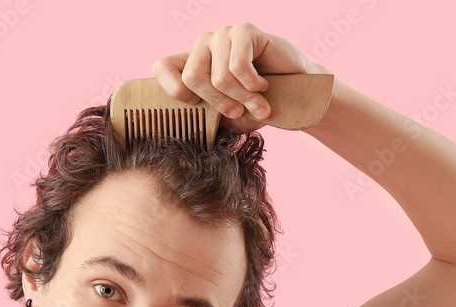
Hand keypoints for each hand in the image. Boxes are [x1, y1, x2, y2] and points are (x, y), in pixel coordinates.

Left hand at [152, 23, 328, 133]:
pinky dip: (252, 85)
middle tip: (239, 112)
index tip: (196, 106)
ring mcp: (222, 35)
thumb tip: (180, 126)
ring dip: (243, 98)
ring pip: (219, 76)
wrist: (293, 95)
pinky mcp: (243, 30)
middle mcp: (202, 45)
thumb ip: (201, 116)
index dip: (173, 89)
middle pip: (193, 77)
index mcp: (191, 63)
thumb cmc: (255, 107)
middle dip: (219, 103)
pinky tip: (263, 85)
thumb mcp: (223, 117)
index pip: (161, 67)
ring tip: (258, 104)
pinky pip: (238, 66)